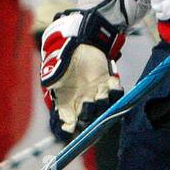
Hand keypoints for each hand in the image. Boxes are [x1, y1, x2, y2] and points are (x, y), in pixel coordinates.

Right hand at [40, 11, 122, 135]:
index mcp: (68, 102)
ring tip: (100, 93)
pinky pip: (115, 92)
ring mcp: (96, 93)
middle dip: (89, 113)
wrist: (77, 43)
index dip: (70, 125)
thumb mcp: (53, 74)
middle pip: (88, 115)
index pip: (69, 120)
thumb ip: (53, 87)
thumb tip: (56, 103)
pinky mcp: (108, 83)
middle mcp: (83, 101)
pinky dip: (116, 89)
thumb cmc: (62, 59)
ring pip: (103, 106)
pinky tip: (112, 81)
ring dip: (103, 102)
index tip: (70, 126)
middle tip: (87, 103)